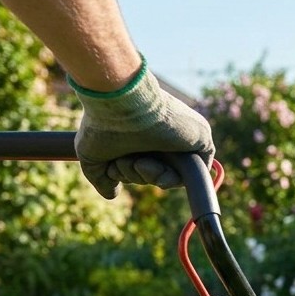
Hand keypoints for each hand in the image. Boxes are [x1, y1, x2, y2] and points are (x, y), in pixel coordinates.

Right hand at [73, 67, 213, 198]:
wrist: (118, 101)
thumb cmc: (101, 124)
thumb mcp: (93, 158)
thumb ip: (103, 178)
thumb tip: (111, 194)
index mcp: (142, 137)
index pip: (142, 169)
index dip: (129, 174)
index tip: (114, 166)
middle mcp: (162, 136)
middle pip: (157, 176)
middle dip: (137, 175)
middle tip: (127, 160)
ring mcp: (182, 138)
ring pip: (172, 177)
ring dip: (150, 177)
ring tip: (138, 161)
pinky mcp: (201, 138)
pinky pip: (194, 173)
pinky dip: (172, 177)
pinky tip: (156, 166)